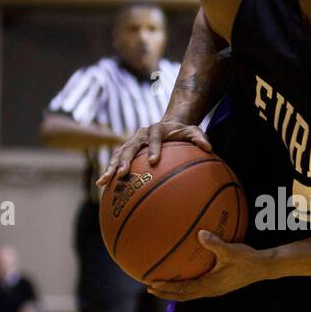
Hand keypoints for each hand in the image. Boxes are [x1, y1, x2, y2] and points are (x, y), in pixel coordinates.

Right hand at [97, 118, 212, 185]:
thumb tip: (209, 148)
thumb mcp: (193, 131)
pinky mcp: (127, 150)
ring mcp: (132, 142)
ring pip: (118, 154)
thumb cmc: (183, 132)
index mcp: (156, 129)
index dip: (153, 148)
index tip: (154, 161)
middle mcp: (140, 134)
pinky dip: (109, 171)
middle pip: (130, 145)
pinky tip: (102, 186)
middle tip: (122, 173)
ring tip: (103, 182)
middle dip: (125, 159)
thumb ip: (199, 137)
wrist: (169, 125)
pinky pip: (116, 161)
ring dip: (111, 167)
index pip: (154, 137)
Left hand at [145, 232, 267, 301]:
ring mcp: (215, 289)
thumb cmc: (248, 259)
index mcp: (210, 285)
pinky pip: (197, 287)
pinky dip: (186, 284)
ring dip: (175, 290)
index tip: (152, 284)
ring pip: (190, 293)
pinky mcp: (219, 285)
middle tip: (150, 287)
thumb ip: (215, 243)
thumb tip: (200, 233)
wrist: (264, 268)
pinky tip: (184, 274)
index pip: (183, 290)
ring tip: (162, 284)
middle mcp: (211, 290)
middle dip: (166, 293)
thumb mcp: (231, 250)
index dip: (167, 288)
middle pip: (183, 296)